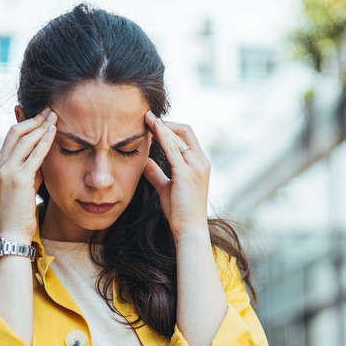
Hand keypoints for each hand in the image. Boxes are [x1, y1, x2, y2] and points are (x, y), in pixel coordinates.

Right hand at [0, 106, 56, 240]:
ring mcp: (7, 171)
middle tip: (49, 110)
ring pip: (24, 139)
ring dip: (41, 125)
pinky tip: (54, 131)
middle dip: (34, 119)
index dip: (25, 123)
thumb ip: (31, 170)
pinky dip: (44, 140)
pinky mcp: (19, 179)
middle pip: (15, 132)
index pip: (11, 137)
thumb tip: (42, 155)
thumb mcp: (24, 186)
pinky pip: (34, 154)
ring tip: (54, 116)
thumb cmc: (20, 213)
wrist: (12, 233)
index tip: (40, 116)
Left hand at [143, 111, 210, 238]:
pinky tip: (150, 129)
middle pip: (185, 131)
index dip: (170, 128)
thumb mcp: (166, 188)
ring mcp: (196, 167)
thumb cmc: (180, 212)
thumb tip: (144, 162)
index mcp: (200, 164)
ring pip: (178, 137)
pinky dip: (161, 136)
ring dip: (161, 126)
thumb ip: (156, 173)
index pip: (187, 137)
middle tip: (147, 117)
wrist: (189, 229)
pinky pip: (172, 149)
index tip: (153, 123)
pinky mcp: (186, 173)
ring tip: (145, 118)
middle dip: (166, 122)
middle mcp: (201, 162)